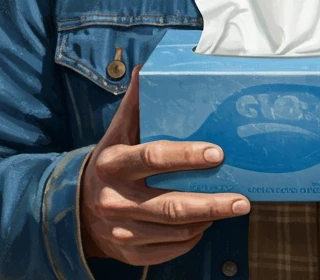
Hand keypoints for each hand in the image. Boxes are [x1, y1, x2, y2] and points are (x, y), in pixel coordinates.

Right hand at [79, 65, 250, 264]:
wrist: (76, 211)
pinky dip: (192, 238)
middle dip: (212, 203)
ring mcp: (121, 230)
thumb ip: (136, 104)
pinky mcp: (129, 252)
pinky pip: (170, 249)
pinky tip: (205, 224)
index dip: (187, 156)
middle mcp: (115, 199)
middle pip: (170, 206)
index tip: (217, 153)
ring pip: (175, 231)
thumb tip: (147, 67)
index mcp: (114, 163)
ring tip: (229, 207)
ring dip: (207, 220)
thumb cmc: (110, 163)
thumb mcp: (117, 132)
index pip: (153, 158)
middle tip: (242, 200)